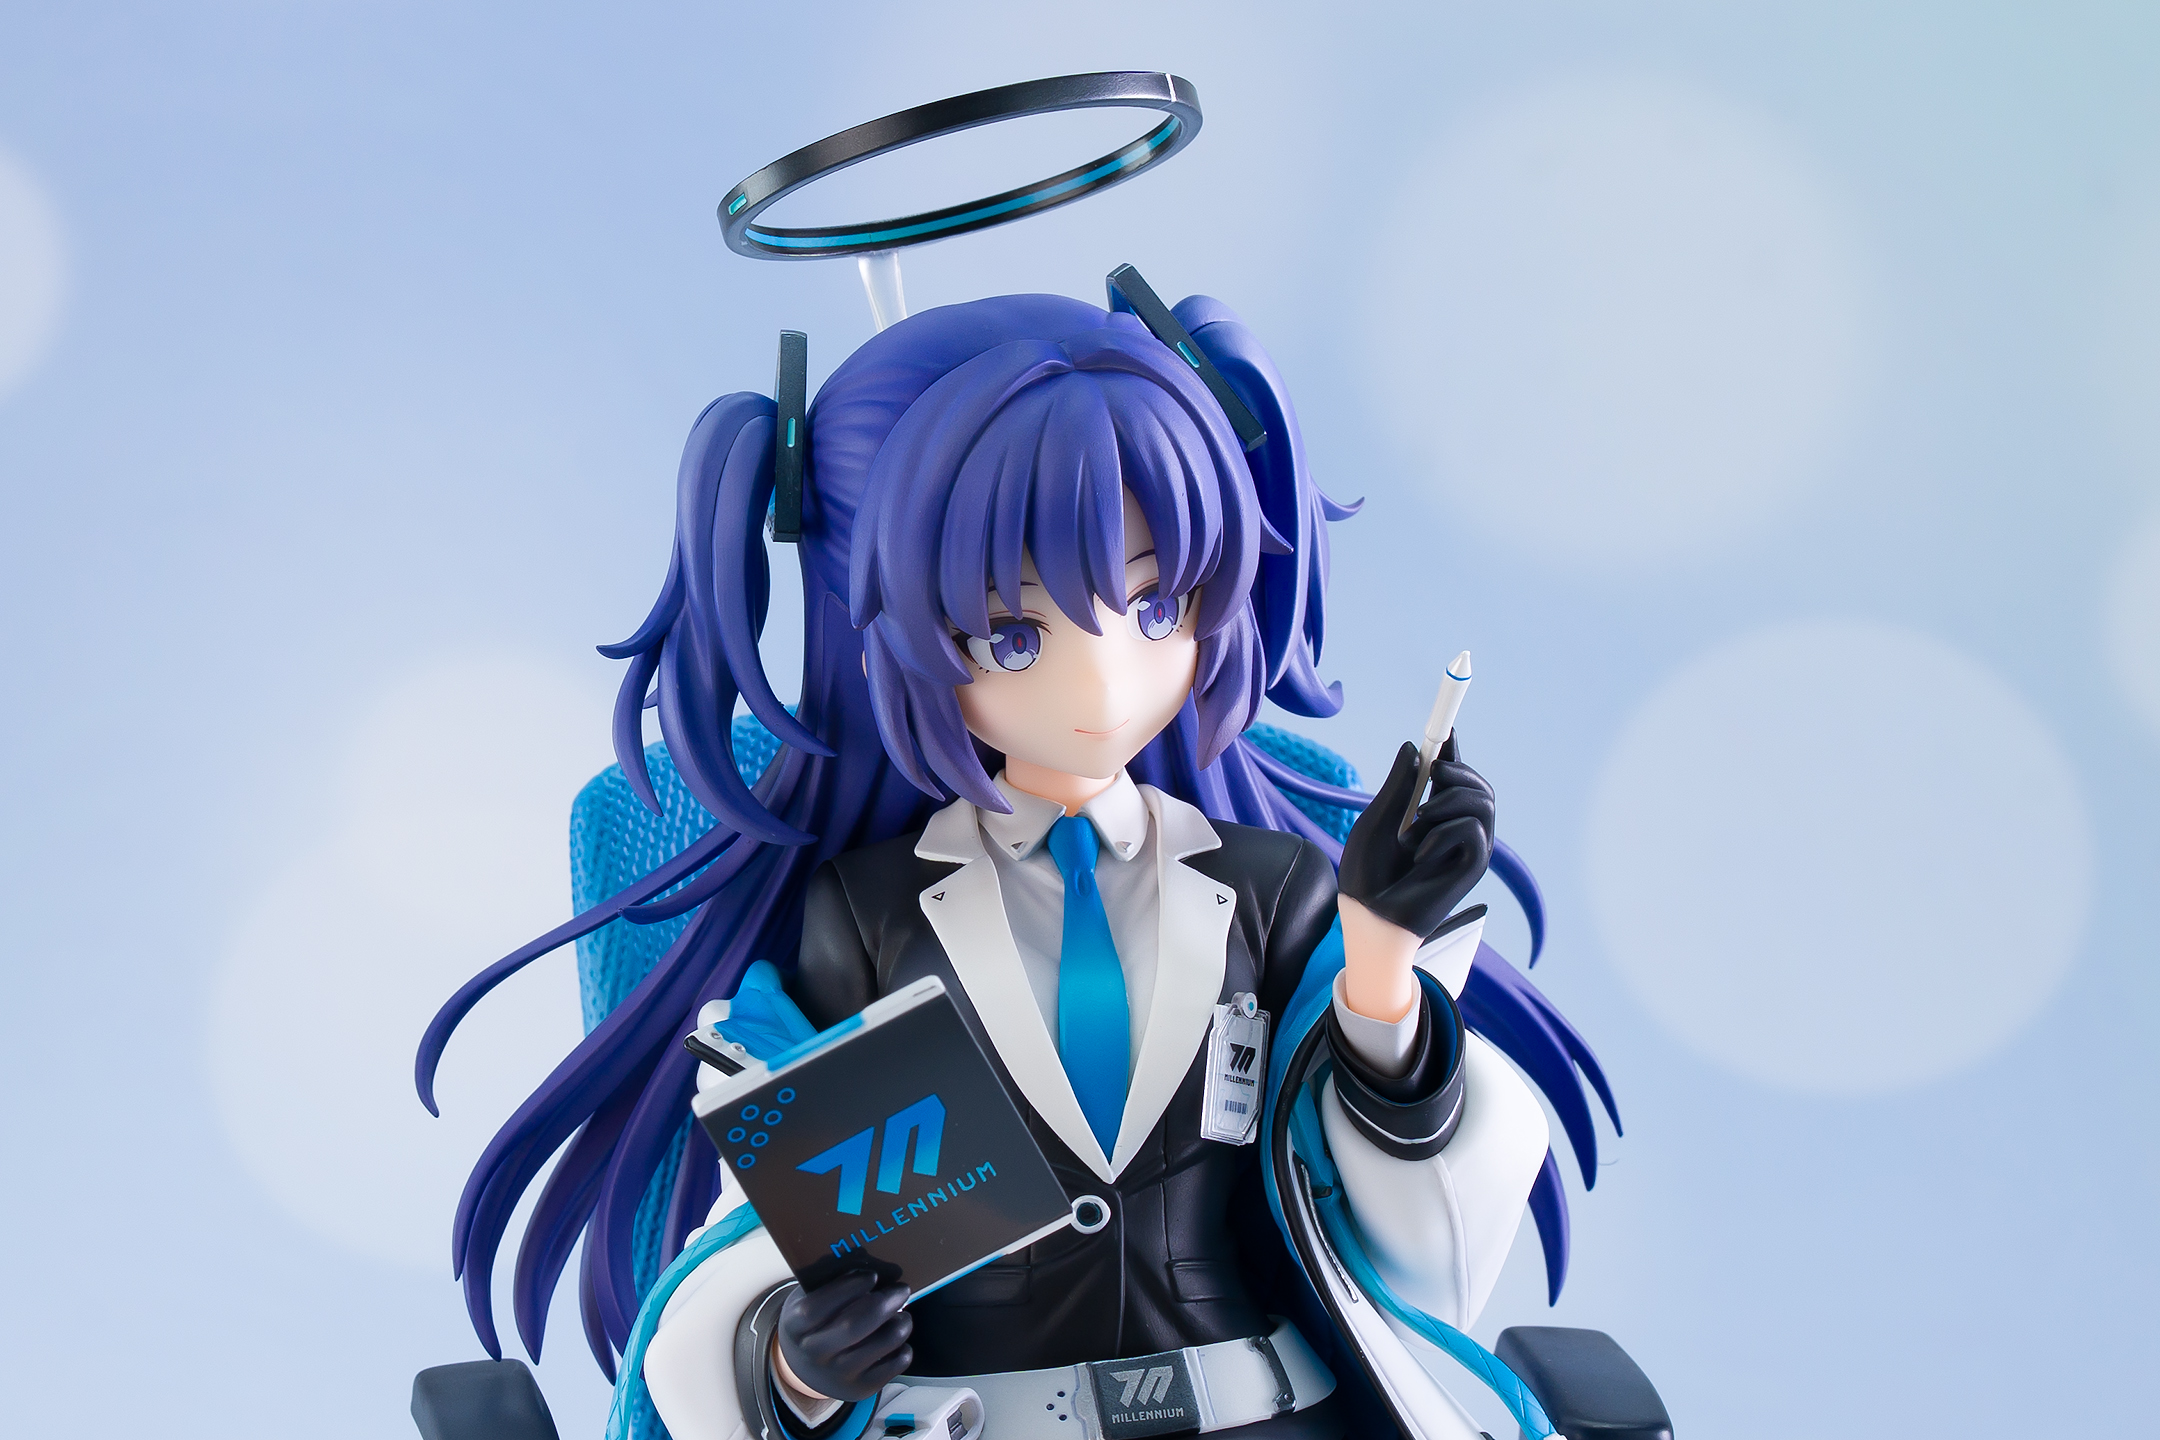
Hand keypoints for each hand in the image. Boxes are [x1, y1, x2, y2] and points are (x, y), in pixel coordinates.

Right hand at [775, 1271, 913, 1401]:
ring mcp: (837, 1375)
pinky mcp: (859, 1389)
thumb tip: (868, 1259)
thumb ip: (829, 1283)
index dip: (847, 1289)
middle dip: (884, 1304)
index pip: (817, 1308)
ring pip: (879, 1345)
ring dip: (899, 1324)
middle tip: (902, 1289)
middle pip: (853, 1327)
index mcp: (795, 1327)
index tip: (871, 1276)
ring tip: (902, 1314)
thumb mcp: (808, 1300)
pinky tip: (897, 1338)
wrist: (807, 1368)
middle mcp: (813, 1354)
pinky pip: (893, 1365)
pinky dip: (903, 1348)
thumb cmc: (815, 1321)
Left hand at [1338, 736, 1494, 941]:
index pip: (1454, 777)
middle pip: (1480, 786)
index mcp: (1433, 816)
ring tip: (1415, 824)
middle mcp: (1457, 830)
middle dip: (1459, 769)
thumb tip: (1413, 747)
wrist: (1367, 914)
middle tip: (1432, 773)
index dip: (1452, 752)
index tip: (1445, 730)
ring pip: (1483, 801)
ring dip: (1448, 801)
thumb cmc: (1367, 873)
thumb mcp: (1378, 819)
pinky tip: (1418, 854)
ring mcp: (1468, 849)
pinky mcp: (1473, 867)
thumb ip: (1398, 784)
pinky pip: (1474, 831)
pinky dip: (1443, 834)